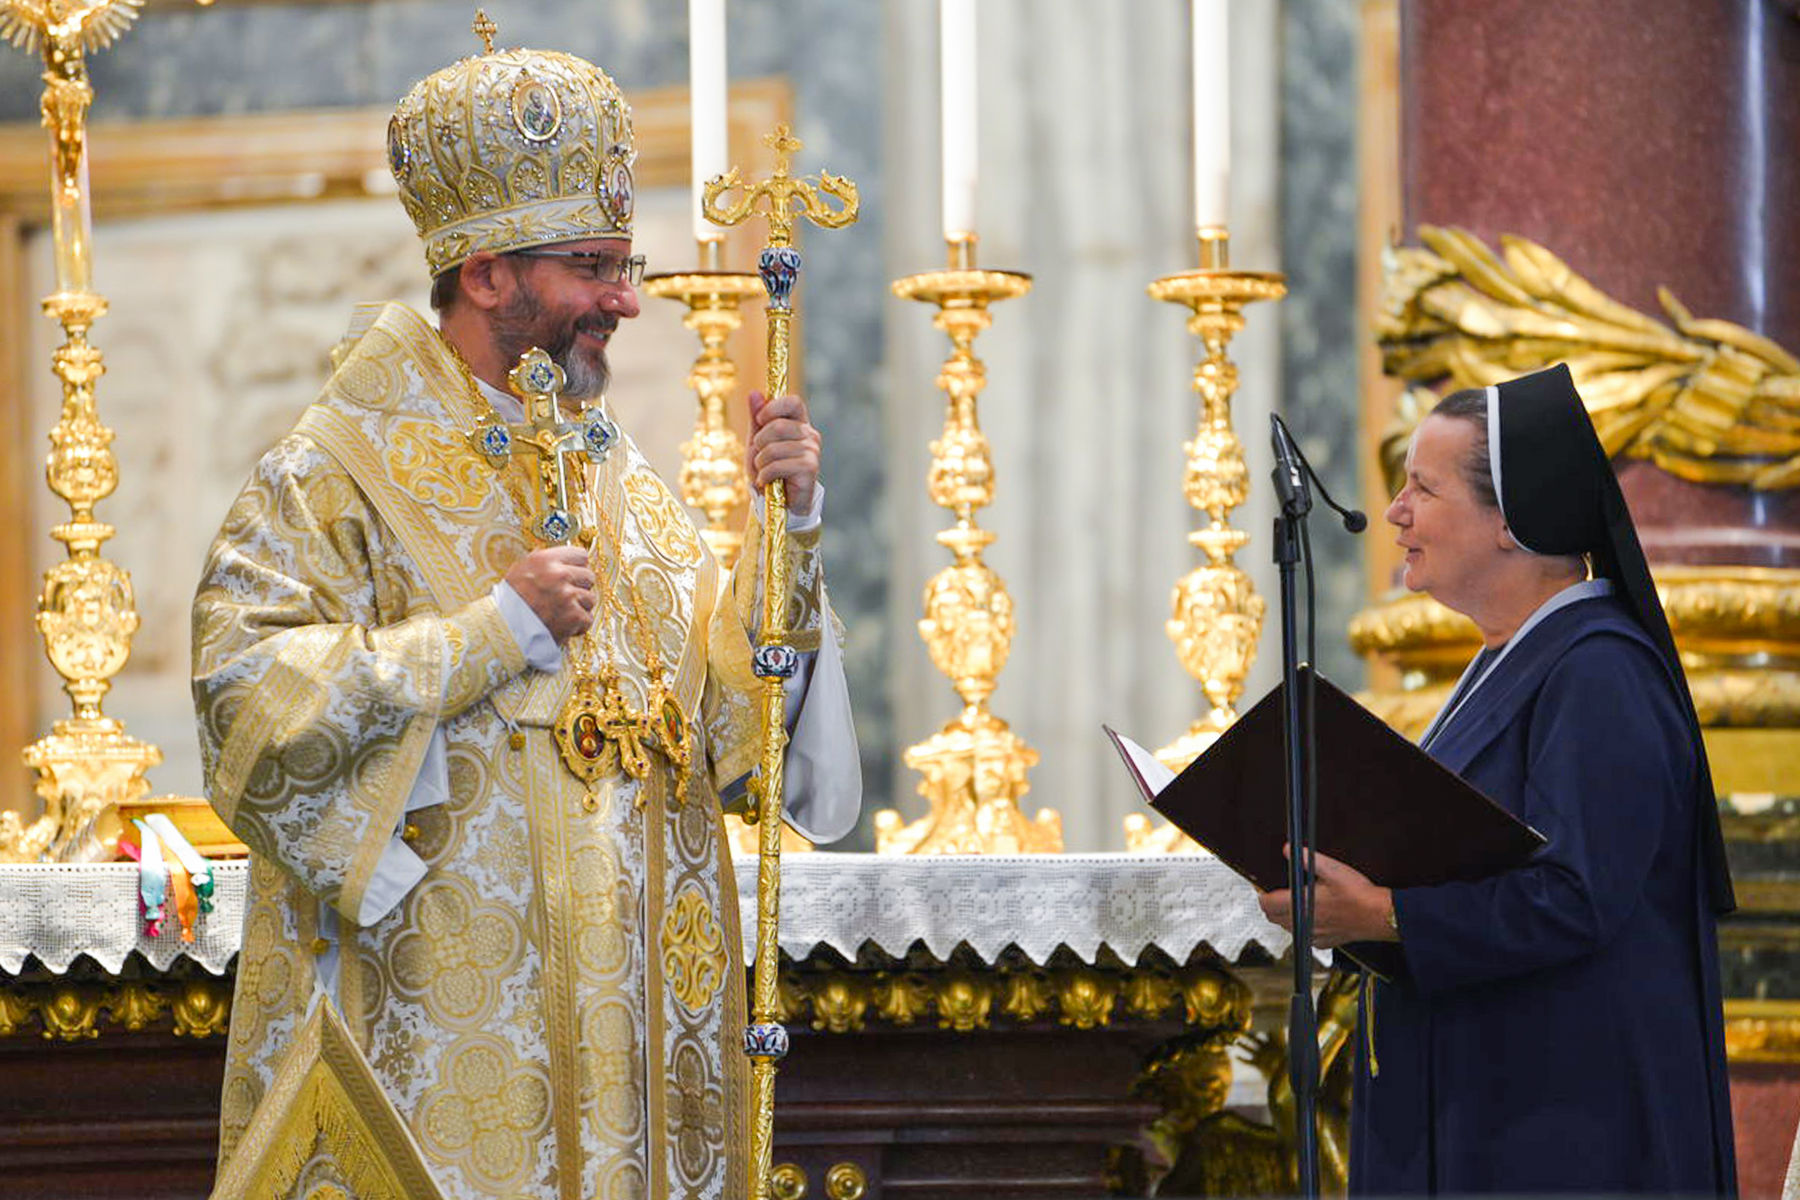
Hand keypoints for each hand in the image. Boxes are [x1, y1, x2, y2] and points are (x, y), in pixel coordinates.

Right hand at [504, 545, 595, 643]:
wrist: (505, 631)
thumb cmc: (510, 603)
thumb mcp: (519, 572)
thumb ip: (542, 563)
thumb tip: (559, 559)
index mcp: (545, 560)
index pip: (581, 555)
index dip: (577, 567)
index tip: (572, 576)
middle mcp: (558, 575)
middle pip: (589, 577)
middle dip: (580, 588)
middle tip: (566, 598)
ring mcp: (568, 596)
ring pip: (591, 599)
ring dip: (580, 608)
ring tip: (562, 614)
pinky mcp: (574, 616)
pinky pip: (587, 619)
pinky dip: (578, 626)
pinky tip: (563, 626)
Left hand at [746, 391, 820, 515]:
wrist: (779, 501)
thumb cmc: (770, 469)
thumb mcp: (758, 442)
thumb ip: (757, 418)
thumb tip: (754, 393)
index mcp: (799, 423)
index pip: (793, 402)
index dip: (773, 407)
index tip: (760, 420)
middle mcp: (810, 434)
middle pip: (777, 425)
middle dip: (759, 443)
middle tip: (759, 456)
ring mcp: (812, 451)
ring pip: (774, 448)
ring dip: (760, 463)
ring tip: (763, 472)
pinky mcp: (809, 468)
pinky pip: (777, 465)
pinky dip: (765, 475)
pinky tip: (767, 481)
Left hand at [1256, 847, 1395, 947]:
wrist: (1379, 916)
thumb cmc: (1358, 894)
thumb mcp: (1333, 869)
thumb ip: (1308, 859)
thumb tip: (1288, 849)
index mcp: (1301, 905)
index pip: (1267, 905)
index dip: (1263, 896)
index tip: (1265, 890)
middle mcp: (1304, 923)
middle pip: (1274, 918)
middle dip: (1272, 907)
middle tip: (1279, 894)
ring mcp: (1314, 935)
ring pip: (1289, 929)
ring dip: (1287, 917)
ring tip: (1297, 904)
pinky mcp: (1325, 943)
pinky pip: (1305, 938)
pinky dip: (1304, 928)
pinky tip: (1315, 918)